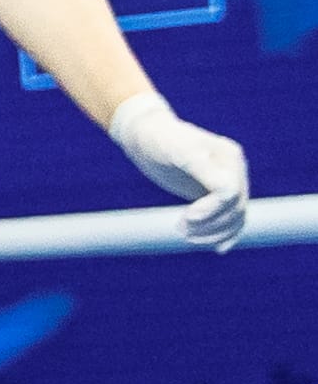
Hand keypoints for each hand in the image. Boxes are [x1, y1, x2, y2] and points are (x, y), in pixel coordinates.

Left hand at [109, 92, 252, 250]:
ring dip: (215, 232)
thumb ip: (201, 167)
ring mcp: (228, 181)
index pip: (229, 194)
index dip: (211, 210)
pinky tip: (219, 248)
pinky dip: (226, 233)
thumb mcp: (178, 151)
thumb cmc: (160, 140)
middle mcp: (234, 169)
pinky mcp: (216, 193)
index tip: (187, 217)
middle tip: (180, 230)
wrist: (148, 134)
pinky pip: (230, 216)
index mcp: (229, 157)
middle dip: (210, 223)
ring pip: (235, 216)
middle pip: (234, 207)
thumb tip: (226, 189)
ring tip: (186, 236)